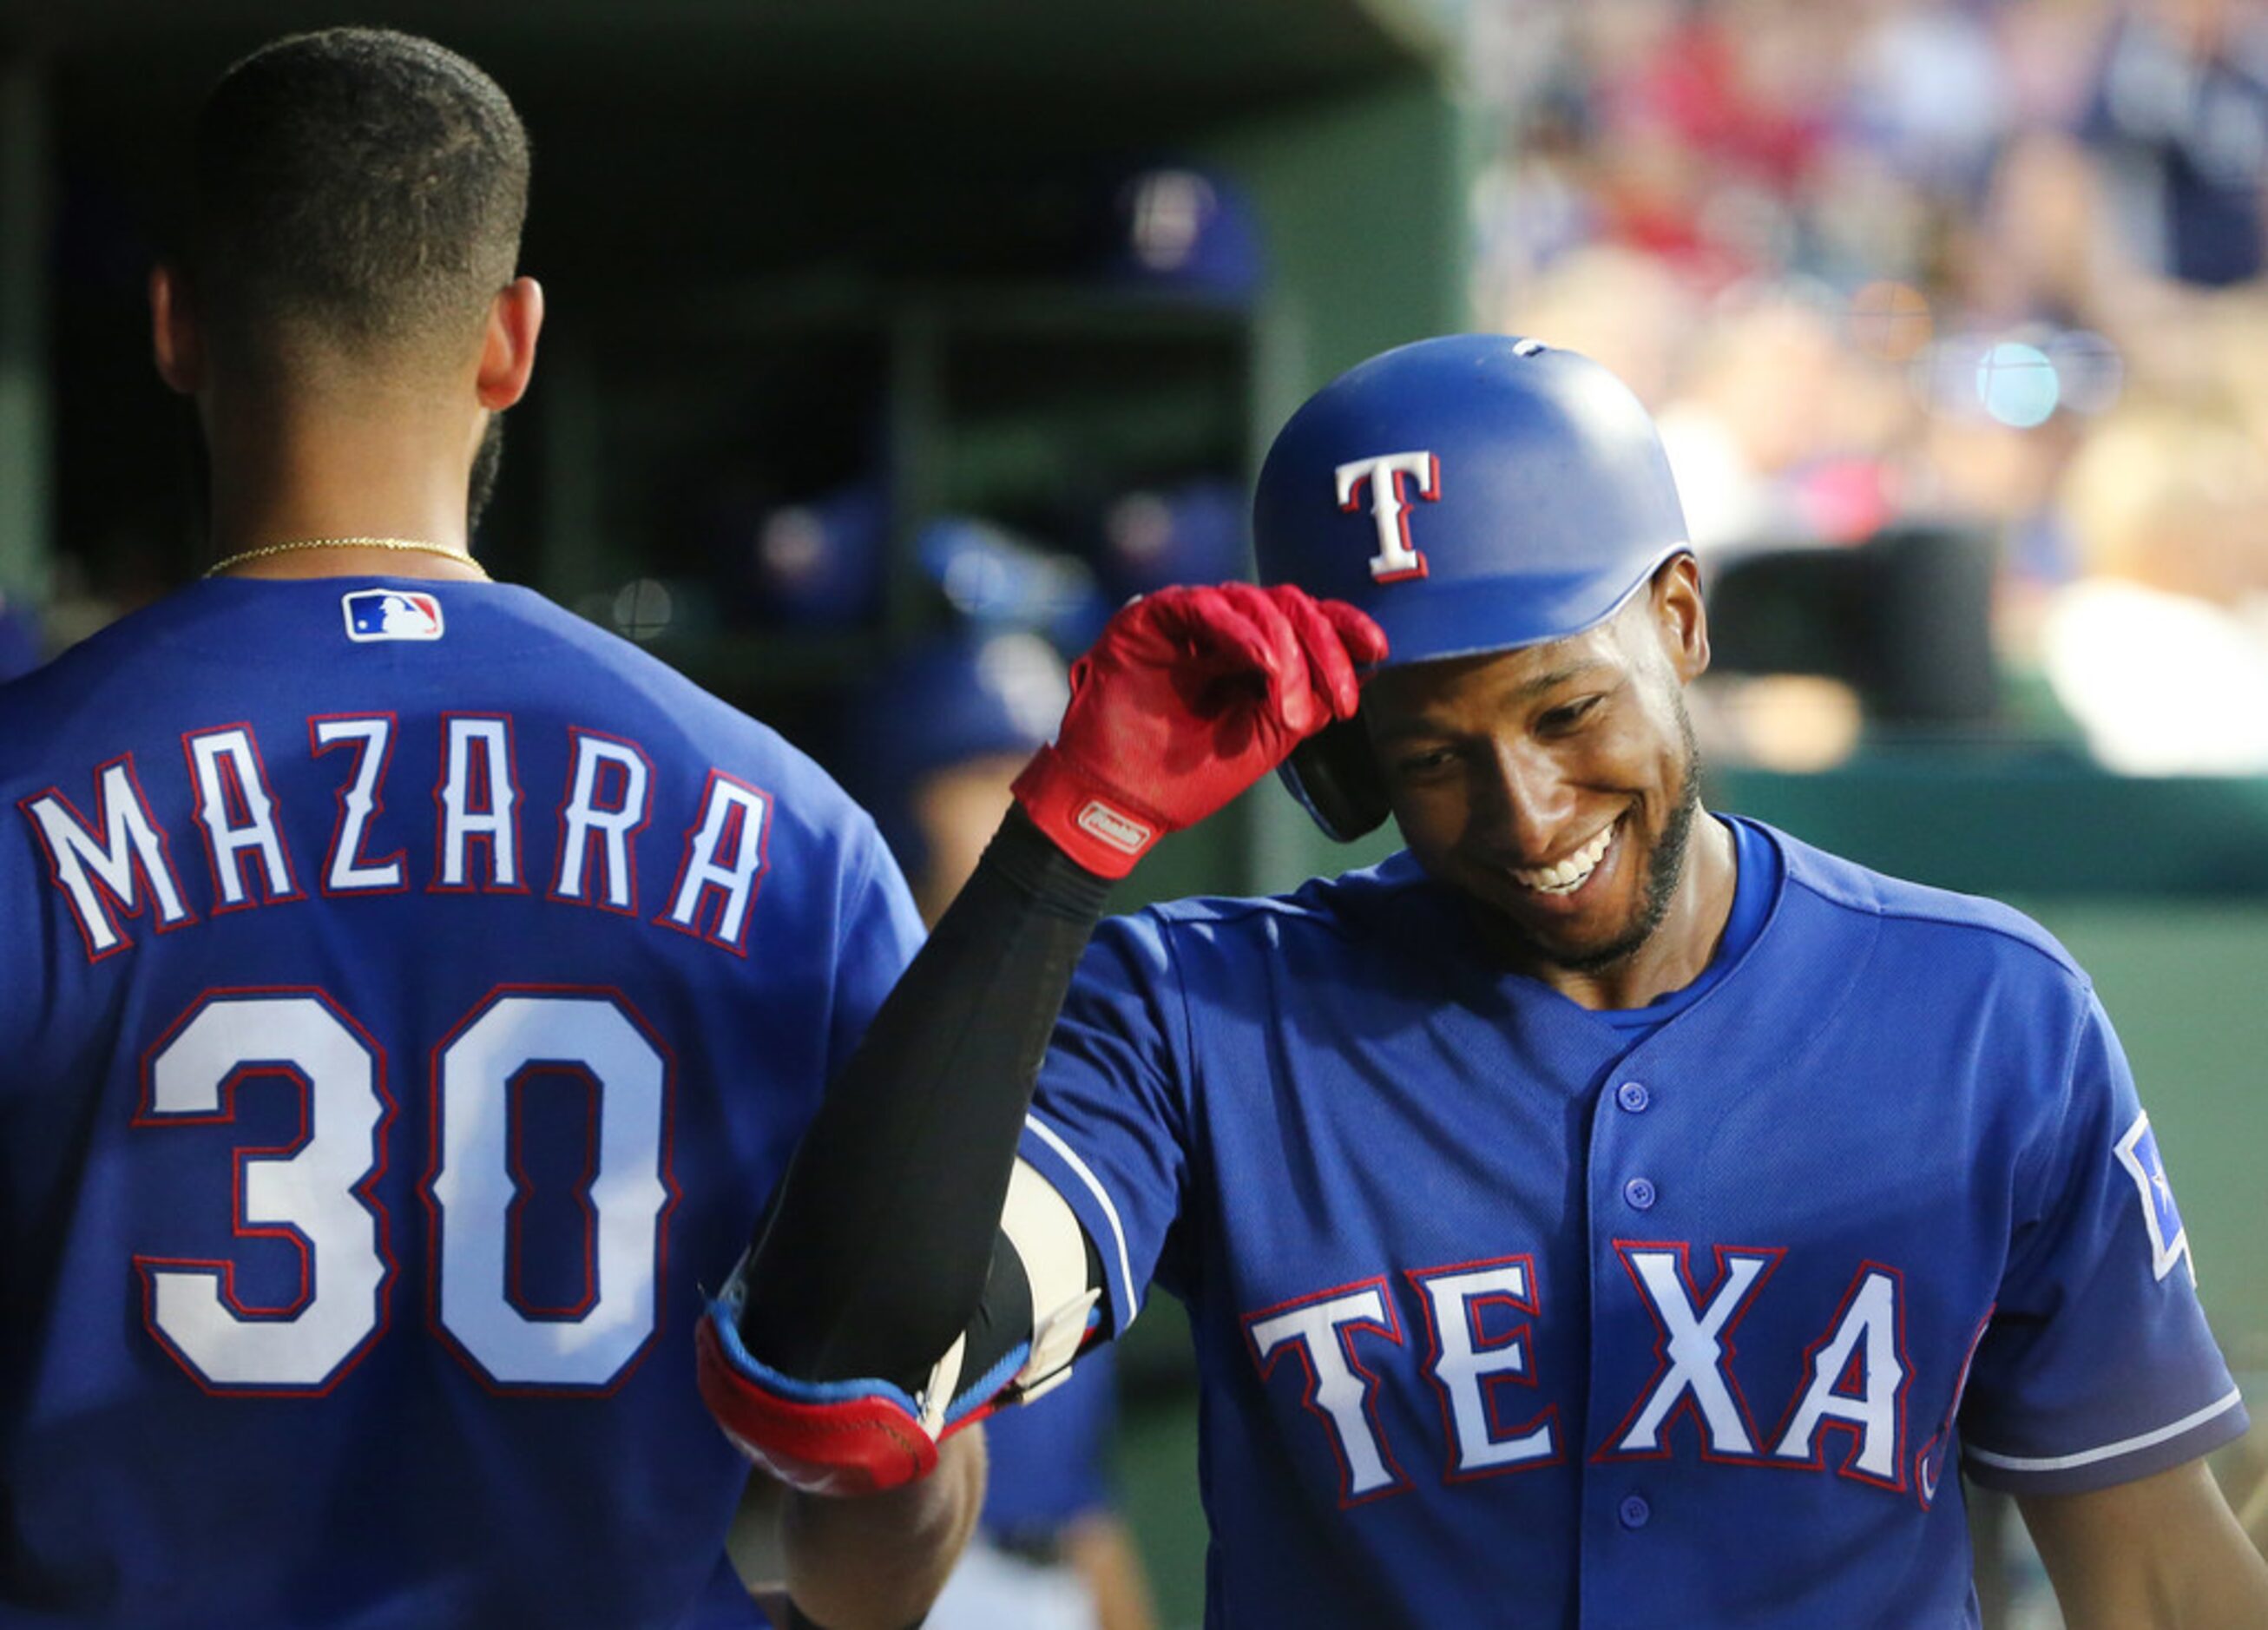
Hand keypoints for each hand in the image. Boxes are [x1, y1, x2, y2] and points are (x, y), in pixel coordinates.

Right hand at [1012, 582, 1386, 877]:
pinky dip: (1241, 632)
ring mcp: (1185, 620)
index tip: (1378, 649)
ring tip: (1289, 706)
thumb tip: (1357, 670)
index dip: (1344, 628)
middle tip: (1341, 698)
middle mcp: (1221, 628)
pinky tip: (1263, 663)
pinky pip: (1205, 606)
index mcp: (1248, 653)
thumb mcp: (1264, 740)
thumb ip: (1305, 702)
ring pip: (1255, 602)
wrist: (1118, 804)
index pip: (1305, 620)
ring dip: (1287, 650)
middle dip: (1324, 647)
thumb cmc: (1182, 777)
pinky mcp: (1150, 617)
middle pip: (1289, 605)